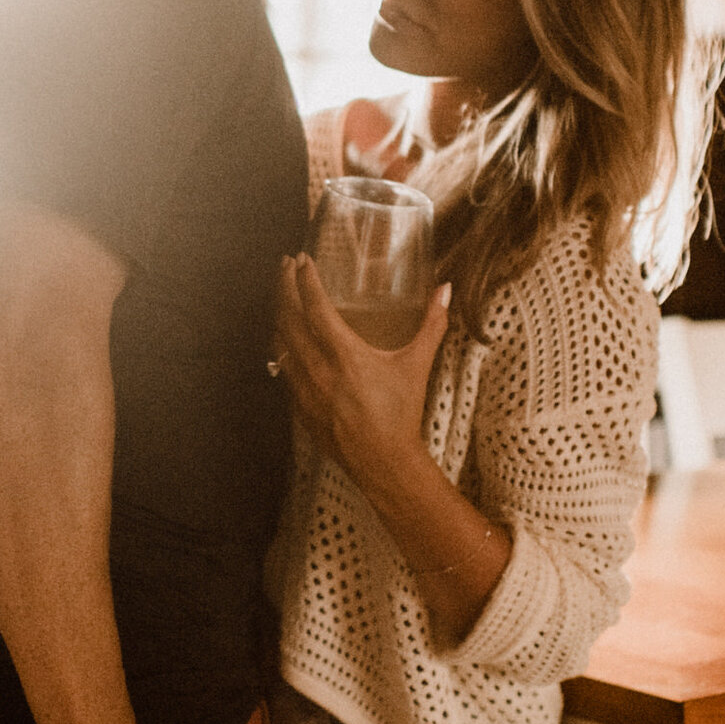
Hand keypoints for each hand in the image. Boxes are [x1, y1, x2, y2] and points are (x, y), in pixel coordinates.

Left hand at [273, 255, 450, 489]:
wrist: (384, 463)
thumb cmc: (402, 413)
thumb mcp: (417, 366)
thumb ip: (431, 324)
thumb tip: (445, 289)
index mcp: (345, 355)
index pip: (315, 307)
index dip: (305, 280)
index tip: (301, 260)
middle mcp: (318, 370)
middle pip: (288, 319)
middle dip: (283, 288)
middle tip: (284, 267)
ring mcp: (304, 390)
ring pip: (280, 344)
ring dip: (279, 317)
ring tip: (283, 298)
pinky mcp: (300, 408)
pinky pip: (284, 371)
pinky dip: (283, 350)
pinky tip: (288, 343)